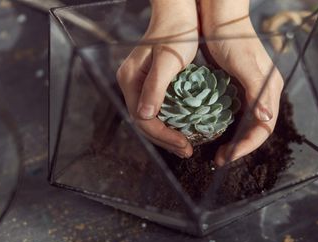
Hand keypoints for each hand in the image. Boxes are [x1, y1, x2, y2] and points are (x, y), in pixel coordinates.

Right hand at [116, 0, 197, 157]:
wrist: (178, 15)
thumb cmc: (176, 33)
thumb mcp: (169, 61)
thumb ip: (155, 88)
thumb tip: (145, 116)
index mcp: (130, 80)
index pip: (143, 119)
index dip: (163, 136)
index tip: (184, 145)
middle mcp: (131, 84)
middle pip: (144, 123)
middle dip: (166, 140)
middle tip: (187, 151)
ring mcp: (139, 85)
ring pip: (151, 119)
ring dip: (168, 135)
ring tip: (186, 146)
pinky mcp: (150, 85)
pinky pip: (157, 110)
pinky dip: (170, 123)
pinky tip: (183, 129)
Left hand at [200, 0, 283, 165]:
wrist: (220, 18)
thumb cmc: (232, 39)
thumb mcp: (245, 64)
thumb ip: (257, 91)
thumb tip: (266, 117)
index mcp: (269, 89)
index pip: (264, 127)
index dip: (248, 145)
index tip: (228, 156)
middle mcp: (264, 93)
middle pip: (257, 129)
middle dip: (240, 147)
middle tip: (219, 158)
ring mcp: (251, 91)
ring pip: (247, 123)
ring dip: (234, 139)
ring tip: (218, 150)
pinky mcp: (238, 88)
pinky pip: (237, 113)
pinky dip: (228, 126)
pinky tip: (214, 131)